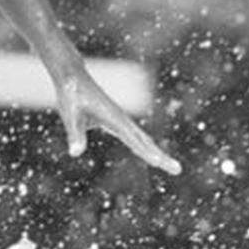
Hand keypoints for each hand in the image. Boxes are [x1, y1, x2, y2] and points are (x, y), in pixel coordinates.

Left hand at [54, 60, 180, 175]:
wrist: (73, 77)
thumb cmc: (71, 96)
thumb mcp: (70, 116)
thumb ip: (75, 135)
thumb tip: (75, 153)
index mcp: (114, 120)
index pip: (134, 141)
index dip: (147, 153)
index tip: (159, 163)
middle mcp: (122, 120)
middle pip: (145, 142)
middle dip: (161, 156)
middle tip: (178, 170)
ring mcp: (121, 120)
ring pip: (143, 139)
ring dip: (156, 152)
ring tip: (171, 166)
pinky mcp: (116, 120)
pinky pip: (135, 136)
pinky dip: (145, 146)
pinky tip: (149, 152)